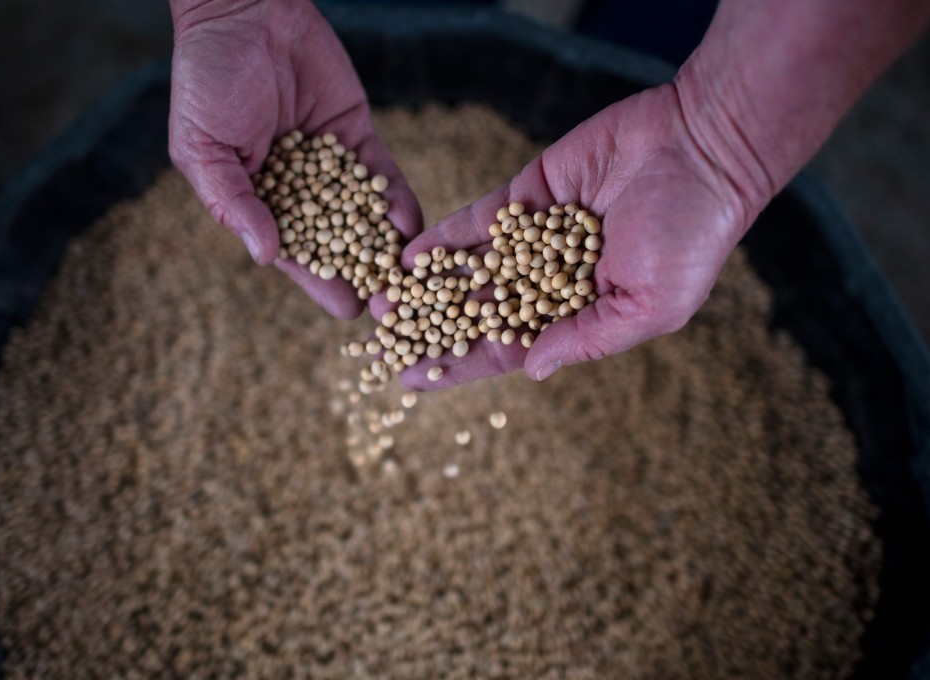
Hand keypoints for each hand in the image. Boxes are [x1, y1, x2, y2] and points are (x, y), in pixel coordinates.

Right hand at [169, 0, 421, 317]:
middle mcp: (300, 194)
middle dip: (365, 276)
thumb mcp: (203, 148)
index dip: (322, 282)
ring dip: (389, 246)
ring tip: (414, 277)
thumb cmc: (208, 80)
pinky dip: (396, 199)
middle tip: (394, 307)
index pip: (296, 254)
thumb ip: (233, 202)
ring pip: (366, 216)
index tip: (349, 308)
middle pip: (340, 246)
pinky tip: (410, 223)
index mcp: (258, 204)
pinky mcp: (358, 138)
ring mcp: (333, 168)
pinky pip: (382, 176)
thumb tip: (266, 257)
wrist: (244, 14)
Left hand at [398, 85, 750, 388]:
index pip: (506, 349)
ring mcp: (533, 237)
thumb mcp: (651, 305)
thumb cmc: (691, 235)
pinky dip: (443, 239)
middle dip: (430, 328)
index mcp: (577, 314)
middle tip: (380, 342)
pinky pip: (476, 222)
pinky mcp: (527, 195)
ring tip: (379, 303)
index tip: (412, 381)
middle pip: (476, 312)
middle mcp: (547, 281)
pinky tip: (407, 256)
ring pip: (469, 269)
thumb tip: (532, 371)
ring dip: (426, 287)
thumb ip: (588, 337)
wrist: (703, 148)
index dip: (459, 365)